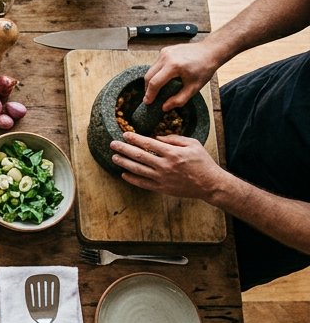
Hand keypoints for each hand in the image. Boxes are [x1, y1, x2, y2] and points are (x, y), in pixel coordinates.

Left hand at [110, 132, 227, 199]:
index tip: (125, 134)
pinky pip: (143, 183)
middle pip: (139, 156)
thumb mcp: (193, 144)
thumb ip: (174, 139)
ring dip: (124, 163)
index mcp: (173, 153)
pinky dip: (132, 179)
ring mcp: (163, 178)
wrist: (210, 184)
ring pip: (138, 170)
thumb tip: (157, 138)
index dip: (135, 138)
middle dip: (124, 149)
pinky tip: (124, 174)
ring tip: (114, 157)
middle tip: (112, 144)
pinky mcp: (162, 188)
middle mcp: (165, 166)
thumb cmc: (203, 162)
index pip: (148, 144)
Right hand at [143, 42, 219, 108]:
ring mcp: (164, 52)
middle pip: (149, 76)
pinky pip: (156, 64)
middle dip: (148, 88)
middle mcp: (166, 57)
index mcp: (173, 66)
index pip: (155, 82)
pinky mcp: (165, 50)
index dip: (150, 94)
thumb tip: (164, 107)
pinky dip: (156, 72)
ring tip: (156, 89)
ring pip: (151, 69)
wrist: (210, 51)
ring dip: (151, 80)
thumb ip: (179, 99)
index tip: (147, 102)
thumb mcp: (194, 87)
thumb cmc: (204, 70)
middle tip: (150, 98)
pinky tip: (163, 77)